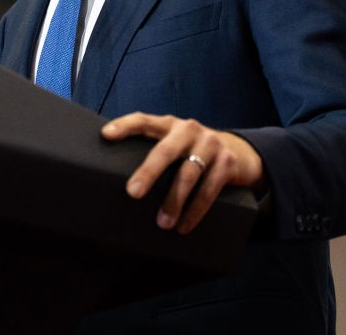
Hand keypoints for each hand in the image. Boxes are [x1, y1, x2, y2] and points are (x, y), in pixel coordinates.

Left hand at [101, 113, 265, 233]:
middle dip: (149, 172)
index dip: (125, 125)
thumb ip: (153, 150)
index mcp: (169, 124)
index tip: (106, 135)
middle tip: (133, 193)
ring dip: (174, 201)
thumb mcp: (175, 144)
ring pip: (188, 174)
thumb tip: (114, 175)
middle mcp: (189, 130)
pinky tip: (184, 225)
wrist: (239, 153)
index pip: (144, 120)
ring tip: (162, 223)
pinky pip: (209, 190)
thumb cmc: (192, 152)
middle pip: (166, 151)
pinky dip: (196, 211)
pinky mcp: (227, 163)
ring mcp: (210, 145)